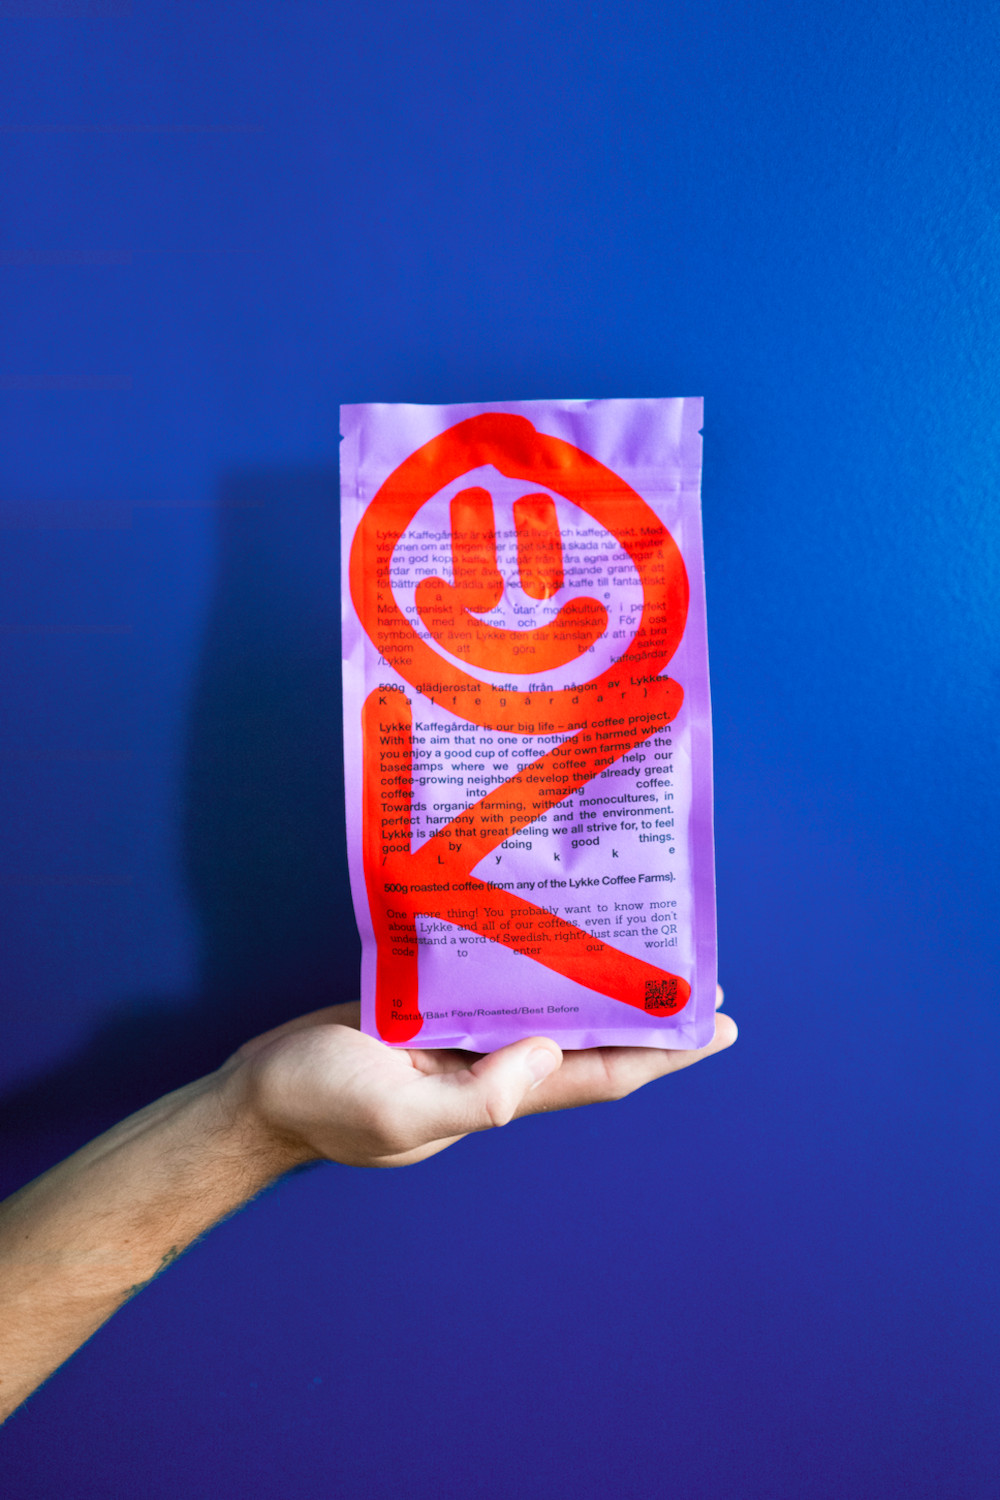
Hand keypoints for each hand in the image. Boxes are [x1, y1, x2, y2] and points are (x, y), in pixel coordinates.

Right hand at [223, 990, 736, 1169]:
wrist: (258, 1093)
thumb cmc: (322, 1105)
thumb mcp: (396, 1111)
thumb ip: (474, 1097)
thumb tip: (547, 1055)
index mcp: (499, 1093)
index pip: (602, 1074)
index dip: (664, 1054)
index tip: (719, 1025)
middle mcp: (495, 1063)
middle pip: (590, 1037)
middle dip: (645, 1013)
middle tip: (696, 973)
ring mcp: (464, 1036)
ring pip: (550, 1005)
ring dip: (597, 982)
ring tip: (641, 942)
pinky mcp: (431, 1005)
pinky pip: (499, 982)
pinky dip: (533, 960)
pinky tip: (551, 928)